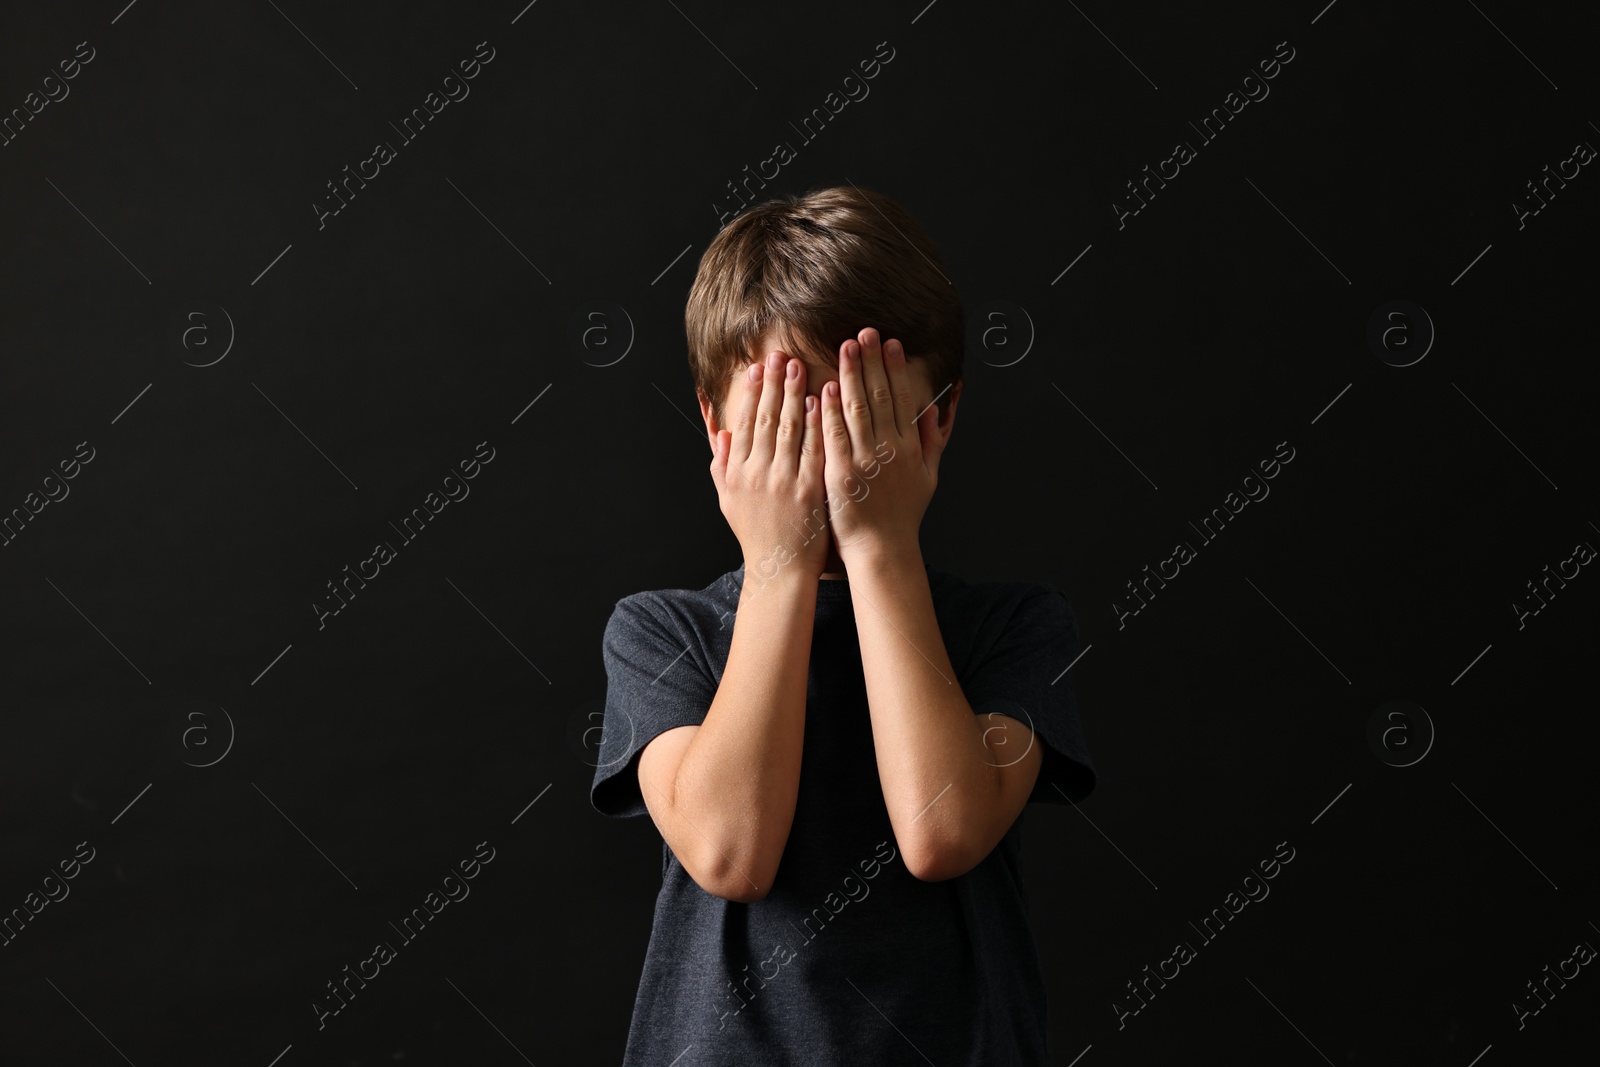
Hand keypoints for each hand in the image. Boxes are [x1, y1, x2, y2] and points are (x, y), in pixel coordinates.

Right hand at [710, 349, 830, 584]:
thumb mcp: (729, 501)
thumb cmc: (757, 536)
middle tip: (780, 354)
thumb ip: (722, 466)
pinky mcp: (809, 491)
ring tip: (799, 366)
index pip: (744, 424)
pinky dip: (816, 424)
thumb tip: (720, 433)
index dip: (751, 393)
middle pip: (765, 419)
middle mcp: (758, 474)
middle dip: (773, 384)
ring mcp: (784, 481)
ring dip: (794, 394)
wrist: (780, 569)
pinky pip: (813, 450)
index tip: (758, 368)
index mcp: (737, 473)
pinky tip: (821, 401)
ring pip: (789, 429)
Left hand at [820, 327, 945, 561]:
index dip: (896, 368)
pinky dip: (831, 410)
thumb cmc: (902, 516)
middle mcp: (891, 450)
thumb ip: (932, 442)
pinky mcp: (841, 474)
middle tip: (865, 332)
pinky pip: (835, 435)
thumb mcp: (928, 478)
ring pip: (857, 409)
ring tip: (847, 347)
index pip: (903, 398)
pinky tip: (828, 387)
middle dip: (872, 361)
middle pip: (880, 396)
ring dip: (851, 375)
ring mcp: (865, 461)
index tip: (891, 343)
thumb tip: (935, 409)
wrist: (882, 550)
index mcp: (911, 448)